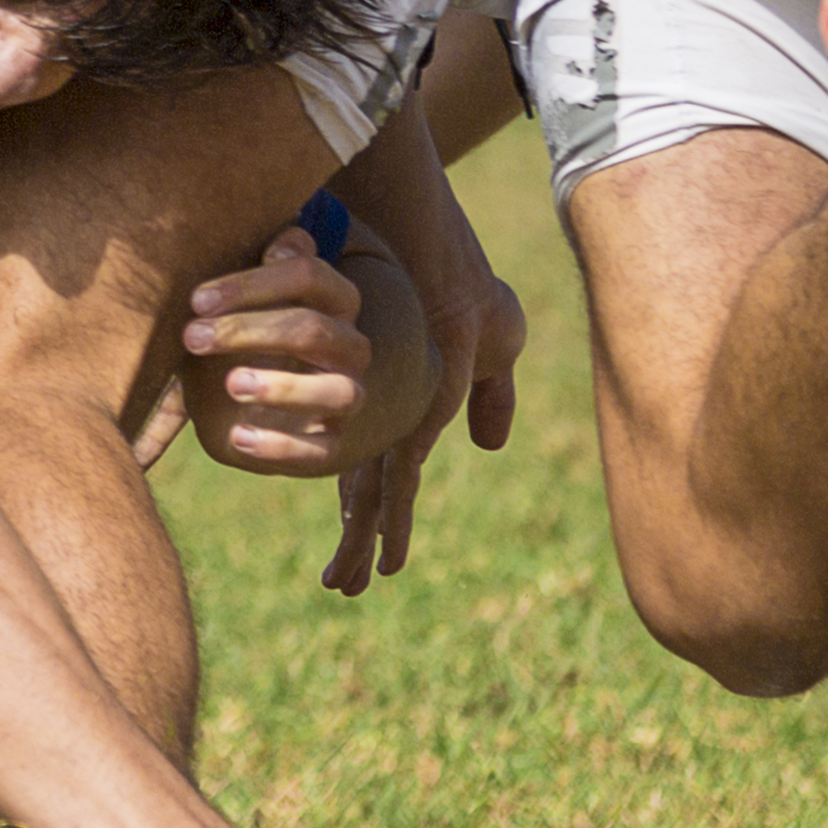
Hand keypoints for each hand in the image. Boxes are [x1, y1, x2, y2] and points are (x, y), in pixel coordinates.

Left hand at [174, 230, 380, 476]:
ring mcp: (344, 395)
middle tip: (191, 337)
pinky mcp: (330, 444)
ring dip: (284, 386)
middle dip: (249, 330)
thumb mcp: (231, 297)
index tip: (195, 300)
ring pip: (339, 390)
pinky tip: (239, 436)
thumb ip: (248, 267)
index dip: (253, 284)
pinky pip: (320, 450)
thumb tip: (279, 235)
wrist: (234, 402)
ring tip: (232, 383)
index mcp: (328, 298)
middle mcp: (347, 345)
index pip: (309, 274)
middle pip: (313, 328)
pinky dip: (282, 445)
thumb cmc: (232, 332)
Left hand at [321, 261, 522, 593]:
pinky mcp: (416, 397)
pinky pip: (399, 457)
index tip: (361, 561)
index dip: (366, 514)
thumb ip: (487, 395)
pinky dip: (386, 499)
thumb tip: (487, 444)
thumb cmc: (458, 284)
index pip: (377, 472)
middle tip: (340, 588)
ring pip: (375, 484)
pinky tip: (373, 531)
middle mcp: (389, 413)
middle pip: (367, 487)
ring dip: (363, 535)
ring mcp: (397, 407)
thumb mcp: (485, 343)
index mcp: (399, 409)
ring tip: (344, 582)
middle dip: (357, 539)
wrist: (434, 239)